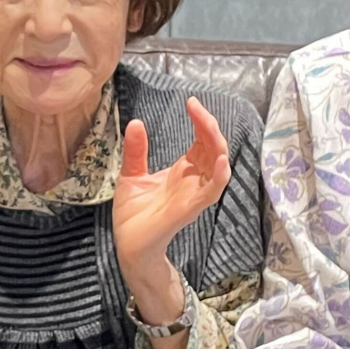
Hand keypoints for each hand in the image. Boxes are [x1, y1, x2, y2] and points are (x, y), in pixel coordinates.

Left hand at [113, 96, 230, 311]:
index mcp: (183, 172)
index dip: (201, 121)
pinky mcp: (188, 210)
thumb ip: (136, 151)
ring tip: (209, 125)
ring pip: (217, 167)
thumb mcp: (131, 175)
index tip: (191, 102)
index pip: (201, 141)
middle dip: (209, 126)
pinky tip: (221, 160)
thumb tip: (136, 122)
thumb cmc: (134, 215)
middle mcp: (193, 181)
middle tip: (196, 106)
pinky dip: (218, 176)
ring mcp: (193, 196)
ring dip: (217, 145)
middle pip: (213, 149)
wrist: (128, 246)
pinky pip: (211, 192)